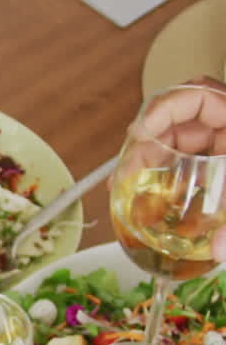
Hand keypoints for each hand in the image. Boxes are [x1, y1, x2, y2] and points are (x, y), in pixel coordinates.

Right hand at [135, 76, 225, 260]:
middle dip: (149, 143)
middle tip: (129, 170)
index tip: (142, 133)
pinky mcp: (224, 175)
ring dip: (154, 165)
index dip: (164, 108)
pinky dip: (171, 182)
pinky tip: (158, 201)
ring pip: (182, 147)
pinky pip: (192, 171)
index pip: (197, 95)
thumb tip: (217, 250)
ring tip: (133, 187)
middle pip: (180, 122)